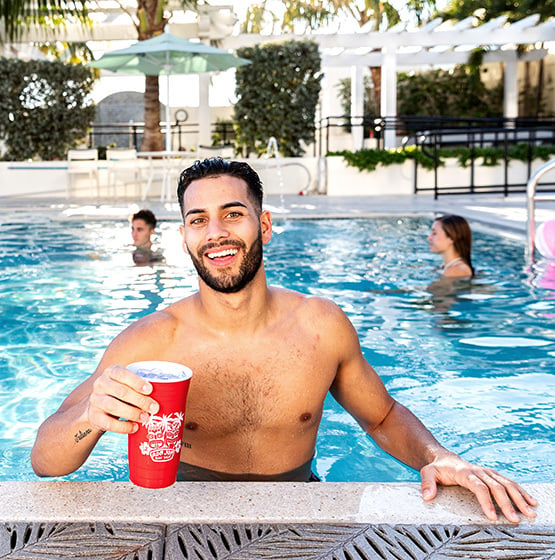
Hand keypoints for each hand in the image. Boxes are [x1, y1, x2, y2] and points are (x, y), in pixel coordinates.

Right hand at [87, 365, 158, 433]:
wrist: (98, 408)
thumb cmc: (122, 394)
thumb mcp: (128, 384)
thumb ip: (142, 385)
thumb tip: (171, 390)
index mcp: (111, 372)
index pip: (122, 373)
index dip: (136, 381)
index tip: (150, 389)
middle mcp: (101, 384)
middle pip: (121, 391)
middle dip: (140, 400)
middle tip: (154, 408)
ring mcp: (95, 400)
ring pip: (113, 406)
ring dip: (132, 413)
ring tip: (146, 418)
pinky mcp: (93, 416)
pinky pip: (108, 423)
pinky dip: (123, 426)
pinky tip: (134, 428)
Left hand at [420, 453, 537, 522]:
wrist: (444, 458)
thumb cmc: (437, 468)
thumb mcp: (427, 472)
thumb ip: (427, 483)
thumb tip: (427, 496)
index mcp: (464, 472)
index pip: (478, 486)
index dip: (486, 501)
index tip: (492, 516)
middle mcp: (478, 471)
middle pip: (496, 486)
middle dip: (506, 503)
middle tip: (514, 519)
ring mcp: (487, 472)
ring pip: (506, 483)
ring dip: (518, 497)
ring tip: (529, 512)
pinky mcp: (493, 475)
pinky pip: (509, 482)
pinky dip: (521, 491)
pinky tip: (531, 501)